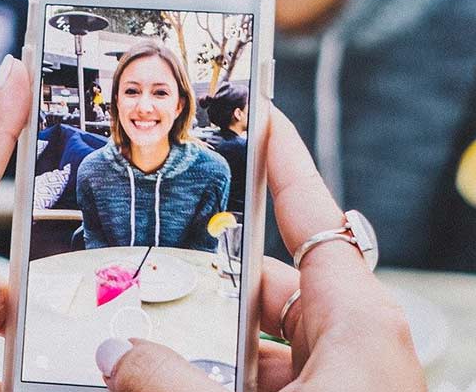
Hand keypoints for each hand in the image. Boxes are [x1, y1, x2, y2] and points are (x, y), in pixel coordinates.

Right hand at [96, 108, 425, 391]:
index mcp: (359, 323)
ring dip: (207, 349)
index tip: (260, 111)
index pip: (314, 216)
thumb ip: (171, 380)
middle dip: (206, 287)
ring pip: (265, 346)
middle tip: (145, 278)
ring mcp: (345, 384)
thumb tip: (116, 355)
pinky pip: (273, 382)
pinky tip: (170, 388)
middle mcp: (356, 347)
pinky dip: (225, 379)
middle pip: (270, 289)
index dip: (283, 161)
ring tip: (145, 349)